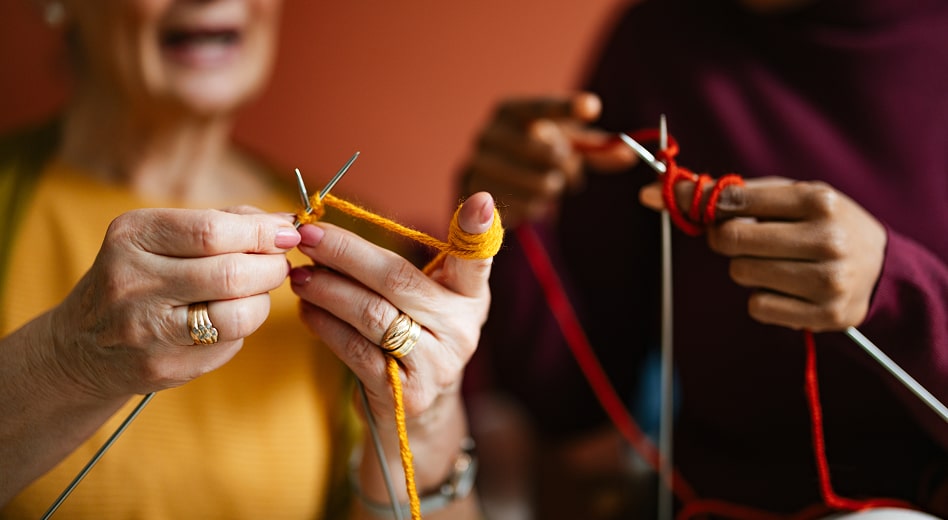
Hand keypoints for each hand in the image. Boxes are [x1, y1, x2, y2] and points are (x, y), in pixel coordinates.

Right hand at [50, 207, 300, 397]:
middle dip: (271, 267)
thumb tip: (284, 222)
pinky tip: (229, 318)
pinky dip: (242, 328)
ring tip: (259, 291)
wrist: (83, 345)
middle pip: (231, 273)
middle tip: (279, 264)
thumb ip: (224, 222)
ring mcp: (146, 330)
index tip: (287, 233)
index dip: (262, 232)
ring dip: (264, 300)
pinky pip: (228, 344)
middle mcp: (133, 281)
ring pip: (237, 315)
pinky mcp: (163, 366)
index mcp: (132, 236)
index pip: (212, 231)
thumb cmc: (141, 276)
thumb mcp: (163, 236)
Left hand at [289, 192, 496, 421]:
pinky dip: (325, 326)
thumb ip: (399, 267)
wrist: (421, 410)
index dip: (478, 232)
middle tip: (308, 236)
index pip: (476, 260)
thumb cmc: (415, 335)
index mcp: (470, 296)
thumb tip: (328, 230)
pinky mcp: (404, 392)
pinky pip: (355, 350)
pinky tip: (307, 311)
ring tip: (299, 275)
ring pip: (371, 314)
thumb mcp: (428, 300)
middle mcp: (461, 329)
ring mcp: (435, 363)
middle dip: (346, 253)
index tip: (479, 201)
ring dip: (327, 290)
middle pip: (398, 280)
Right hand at [462, 93, 635, 226]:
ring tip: (544, 186)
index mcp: (508, 111)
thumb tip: (627, 154)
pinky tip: (527, 201)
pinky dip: (534, 207)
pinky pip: (525, 208)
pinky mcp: (475, 199)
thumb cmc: (532, 157)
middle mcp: (487, 133)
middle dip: (567, 166)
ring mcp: (477, 166)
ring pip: (540, 184)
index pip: (540, 107)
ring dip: (552, 190)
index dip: (566, 107)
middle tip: (565, 173)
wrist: (486, 188)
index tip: (592, 108)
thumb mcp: (562, 144)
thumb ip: (594, 146)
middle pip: (549, 152)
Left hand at [641, 177, 886, 330]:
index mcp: (818, 199)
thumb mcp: (796, 196)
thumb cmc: (823, 224)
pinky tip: (785, 288)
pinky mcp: (823, 315)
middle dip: (722, 238)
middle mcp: (826, 238)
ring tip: (775, 262)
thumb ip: (739, 194)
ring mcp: (827, 280)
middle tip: (737, 237)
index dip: (698, 201)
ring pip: (741, 274)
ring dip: (745, 268)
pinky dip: (762, 297)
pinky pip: (757, 306)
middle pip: (731, 240)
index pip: (735, 200)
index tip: (675, 197)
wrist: (882, 270)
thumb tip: (666, 189)